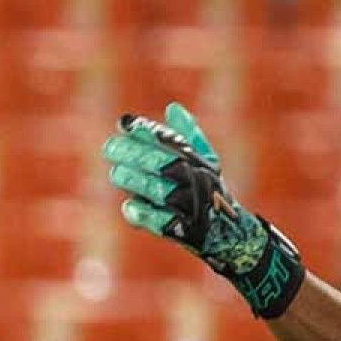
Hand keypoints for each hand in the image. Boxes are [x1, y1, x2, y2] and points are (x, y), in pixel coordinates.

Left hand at [102, 102, 305, 318]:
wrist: (231, 234)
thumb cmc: (210, 193)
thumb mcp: (204, 163)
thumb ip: (187, 137)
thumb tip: (172, 107)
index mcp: (199, 162)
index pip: (172, 141)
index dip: (148, 132)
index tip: (125, 124)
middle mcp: (198, 181)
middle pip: (166, 163)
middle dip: (137, 154)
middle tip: (110, 148)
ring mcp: (193, 206)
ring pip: (162, 190)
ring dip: (137, 181)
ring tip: (115, 173)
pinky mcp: (188, 231)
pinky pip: (165, 222)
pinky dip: (147, 215)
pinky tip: (129, 207)